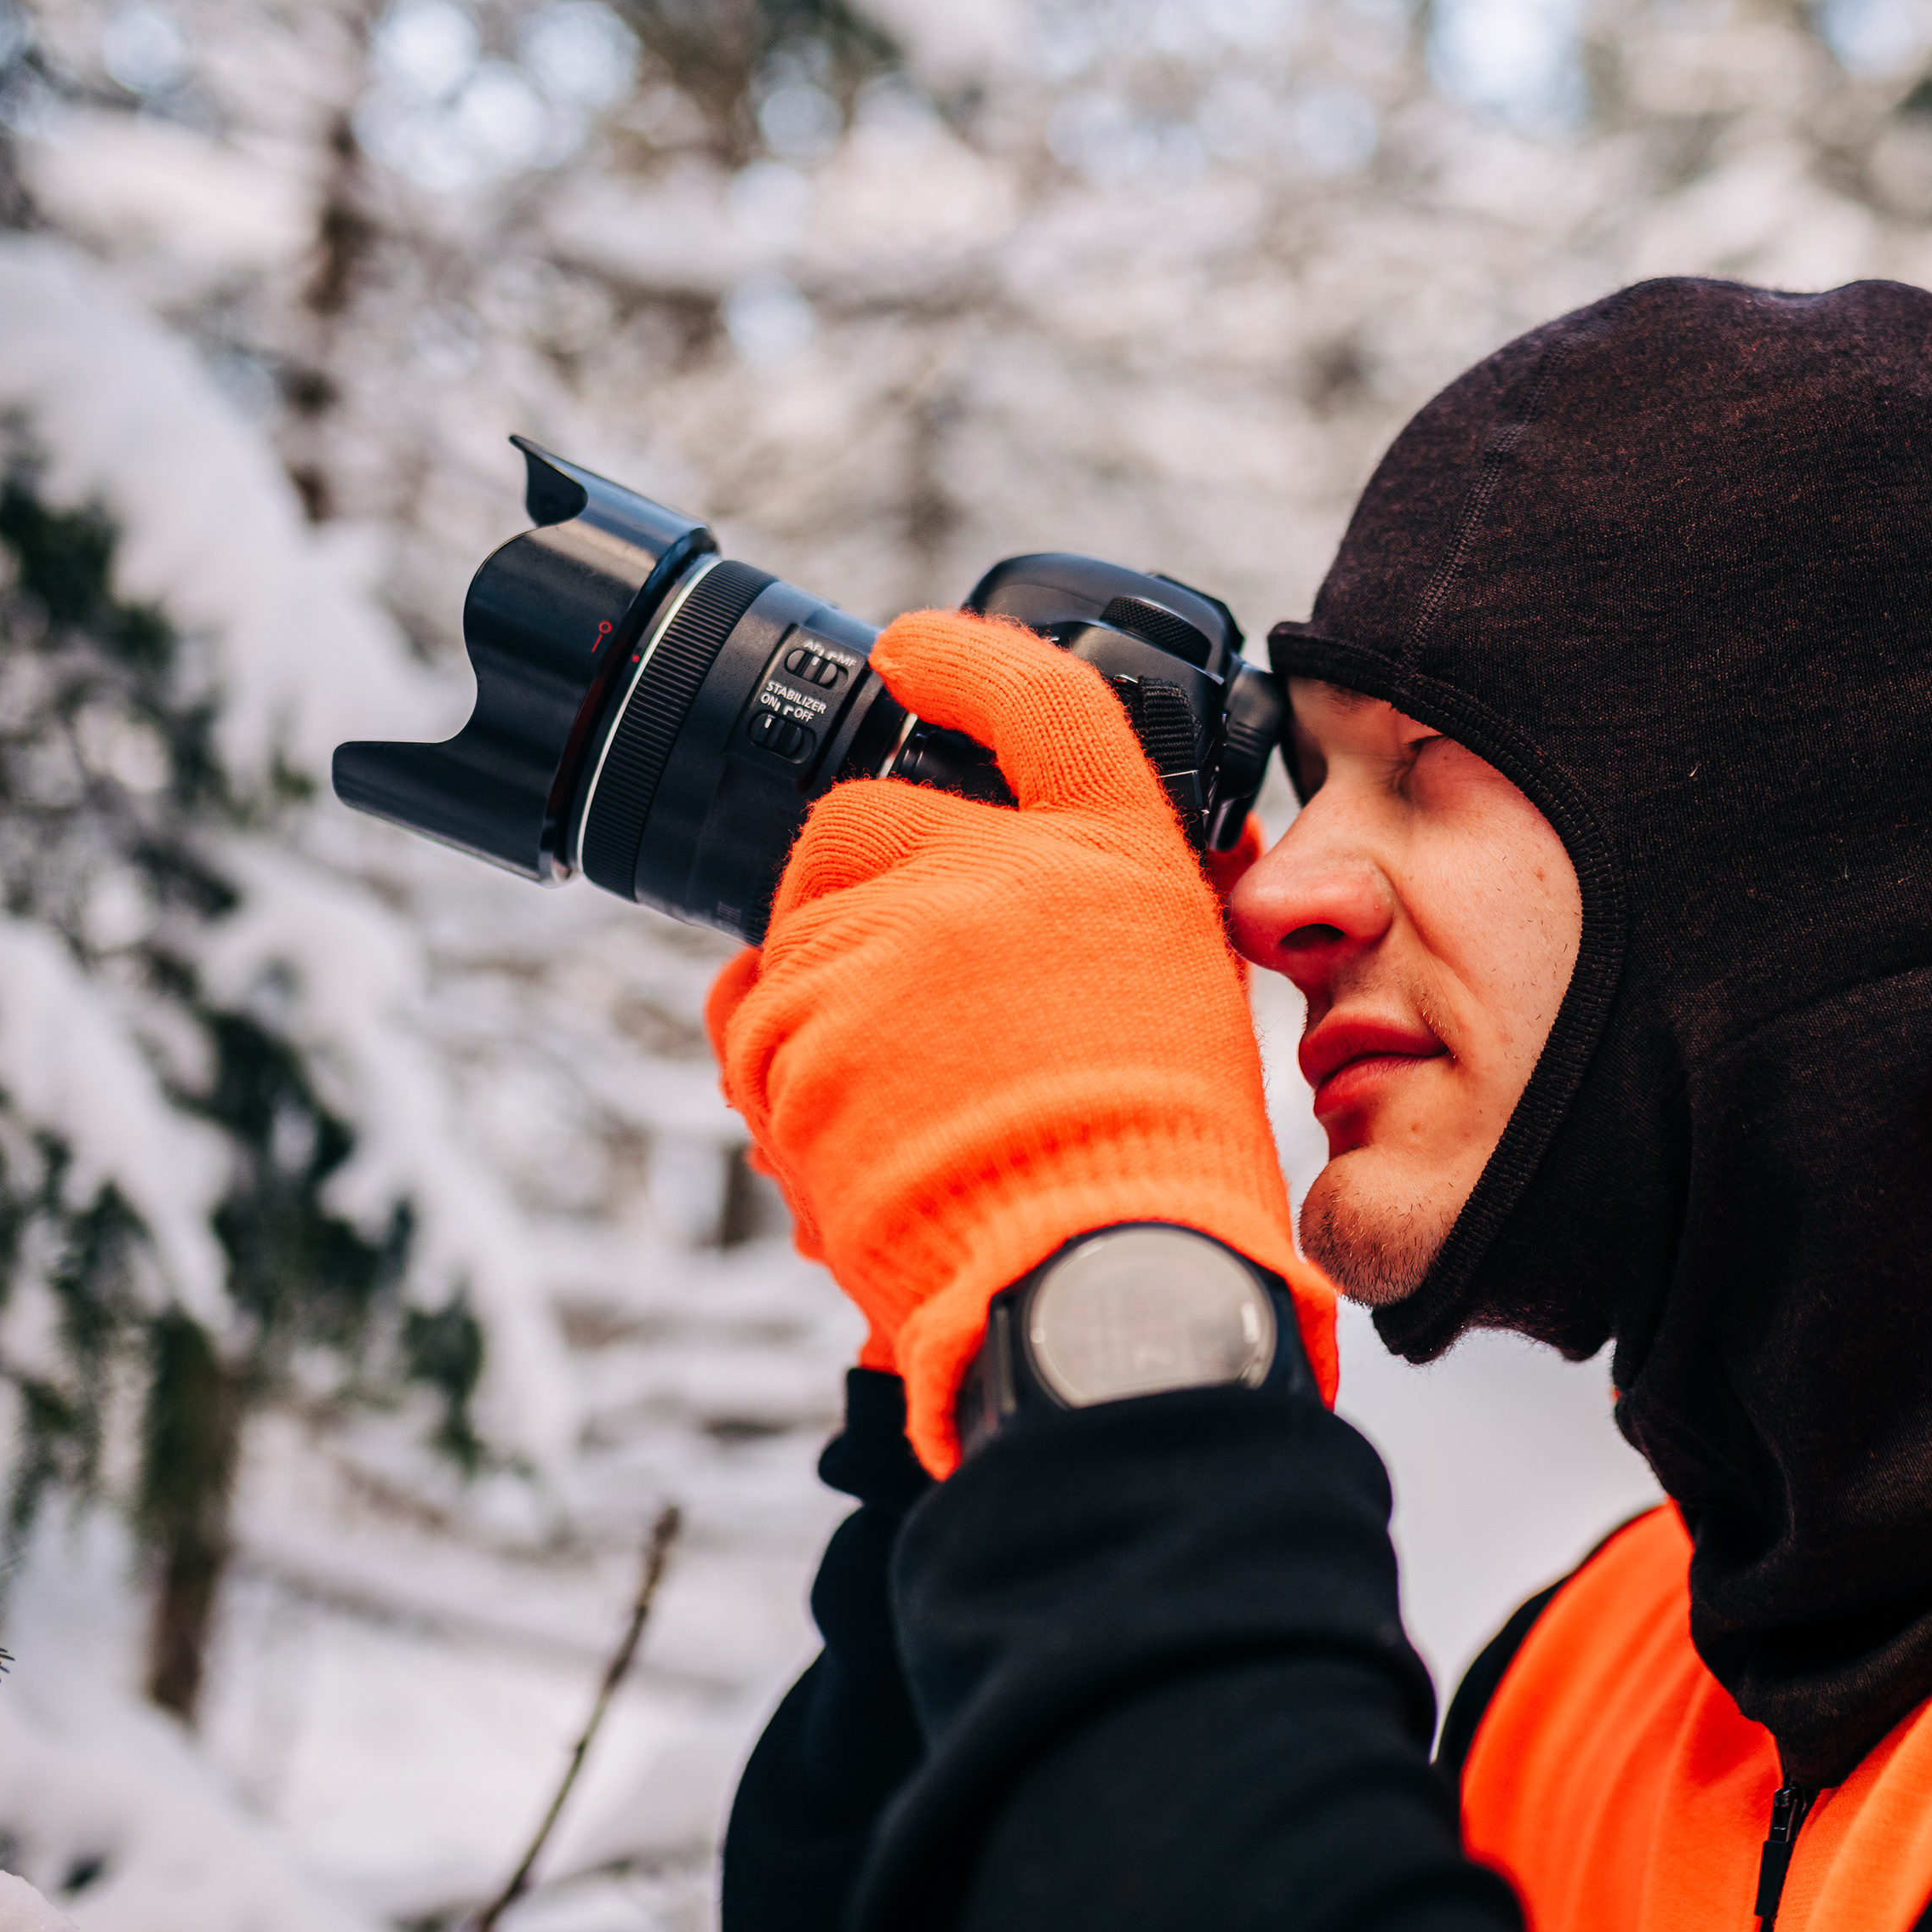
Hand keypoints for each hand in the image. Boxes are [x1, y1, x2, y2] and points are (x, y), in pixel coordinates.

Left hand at [708, 612, 1336, 1473]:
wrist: (1105, 1280)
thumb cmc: (1160, 1170)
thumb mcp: (1180, 1001)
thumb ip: (1099, 924)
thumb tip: (1031, 905)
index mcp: (1114, 859)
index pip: (1041, 704)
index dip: (964, 660)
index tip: (909, 652)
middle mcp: (1000, 872)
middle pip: (863, 820)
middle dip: (844, 885)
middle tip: (886, 988)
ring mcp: (894, 942)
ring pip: (795, 942)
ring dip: (821, 1016)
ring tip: (905, 1118)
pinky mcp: (810, 1027)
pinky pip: (751, 1029)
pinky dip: (782, 1084)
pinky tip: (857, 1146)